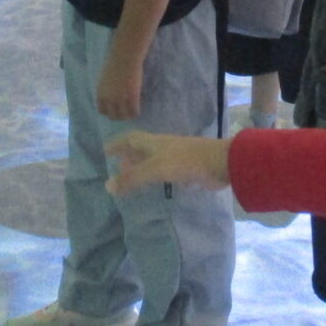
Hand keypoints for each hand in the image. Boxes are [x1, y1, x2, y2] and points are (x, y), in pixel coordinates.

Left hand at [94, 46, 142, 120]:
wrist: (125, 57)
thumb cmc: (115, 63)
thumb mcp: (104, 78)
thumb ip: (105, 89)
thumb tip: (109, 96)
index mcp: (100, 94)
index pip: (102, 111)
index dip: (109, 112)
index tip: (114, 111)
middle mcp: (109, 99)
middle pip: (113, 116)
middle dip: (119, 116)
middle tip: (125, 113)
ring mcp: (121, 100)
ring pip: (124, 116)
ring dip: (128, 116)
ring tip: (132, 113)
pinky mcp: (132, 98)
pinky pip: (134, 112)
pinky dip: (136, 113)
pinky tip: (138, 110)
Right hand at [105, 131, 232, 194]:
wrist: (220, 163)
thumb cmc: (186, 161)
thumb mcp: (155, 169)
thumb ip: (132, 178)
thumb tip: (108, 186)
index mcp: (154, 142)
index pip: (130, 139)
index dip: (117, 144)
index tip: (105, 152)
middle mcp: (163, 146)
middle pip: (141, 148)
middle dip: (128, 156)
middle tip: (118, 167)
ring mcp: (176, 156)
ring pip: (153, 159)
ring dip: (142, 166)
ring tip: (133, 178)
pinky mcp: (187, 167)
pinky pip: (166, 169)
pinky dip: (157, 175)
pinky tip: (158, 184)